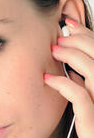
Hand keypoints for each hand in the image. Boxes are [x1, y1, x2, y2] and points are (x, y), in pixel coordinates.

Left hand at [44, 18, 93, 137]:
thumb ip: (88, 92)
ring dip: (73, 56)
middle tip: (61, 33)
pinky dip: (64, 84)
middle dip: (81, 40)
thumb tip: (74, 74)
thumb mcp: (92, 112)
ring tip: (55, 48)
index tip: (70, 26)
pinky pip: (81, 97)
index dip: (88, 37)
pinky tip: (49, 79)